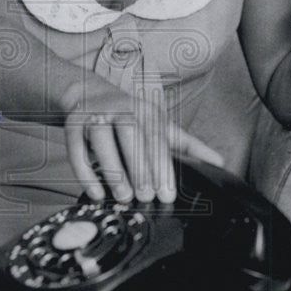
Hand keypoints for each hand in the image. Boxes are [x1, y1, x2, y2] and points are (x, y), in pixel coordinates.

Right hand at [62, 80, 222, 203]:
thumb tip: (218, 161)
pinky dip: (84, 171)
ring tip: (124, 196)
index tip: (166, 193)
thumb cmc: (130, 116)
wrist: (88, 94)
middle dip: (139, 167)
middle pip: (130, 135)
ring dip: (113, 169)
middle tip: (146, 196)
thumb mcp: (160, 126)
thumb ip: (188, 145)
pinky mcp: (72, 124)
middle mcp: (120, 108)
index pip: (155, 137)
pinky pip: (75, 148)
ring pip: (101, 139)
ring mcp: (94, 115)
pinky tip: (96, 192)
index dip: (161, 165)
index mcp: (144, 110)